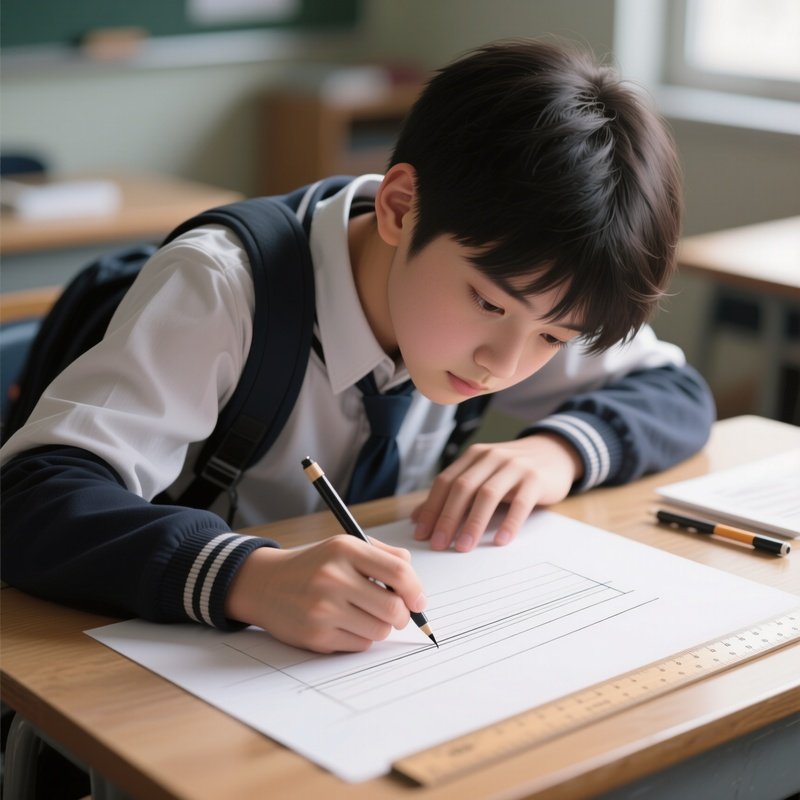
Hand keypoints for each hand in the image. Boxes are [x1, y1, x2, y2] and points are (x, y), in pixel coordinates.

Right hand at [224, 535, 427, 652]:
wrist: (265, 584)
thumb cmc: (314, 565)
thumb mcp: (344, 546)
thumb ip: (383, 556)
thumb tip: (415, 583)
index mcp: (344, 549)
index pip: (398, 572)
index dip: (416, 591)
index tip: (419, 601)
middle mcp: (333, 577)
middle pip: (394, 608)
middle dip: (402, 616)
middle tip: (396, 614)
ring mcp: (323, 609)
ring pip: (379, 631)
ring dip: (379, 627)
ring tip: (363, 615)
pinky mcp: (316, 636)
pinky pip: (360, 645)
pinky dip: (360, 638)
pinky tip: (344, 624)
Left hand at [411, 432, 582, 551]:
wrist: (553, 453)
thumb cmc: (511, 470)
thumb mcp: (481, 475)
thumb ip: (452, 493)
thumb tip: (417, 517)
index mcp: (472, 456)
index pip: (445, 482)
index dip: (431, 508)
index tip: (421, 534)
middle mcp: (490, 457)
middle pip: (462, 488)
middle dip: (447, 518)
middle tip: (438, 544)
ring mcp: (514, 466)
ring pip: (487, 494)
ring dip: (473, 523)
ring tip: (463, 547)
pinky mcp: (535, 479)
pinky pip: (520, 503)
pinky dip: (509, 523)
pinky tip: (501, 541)